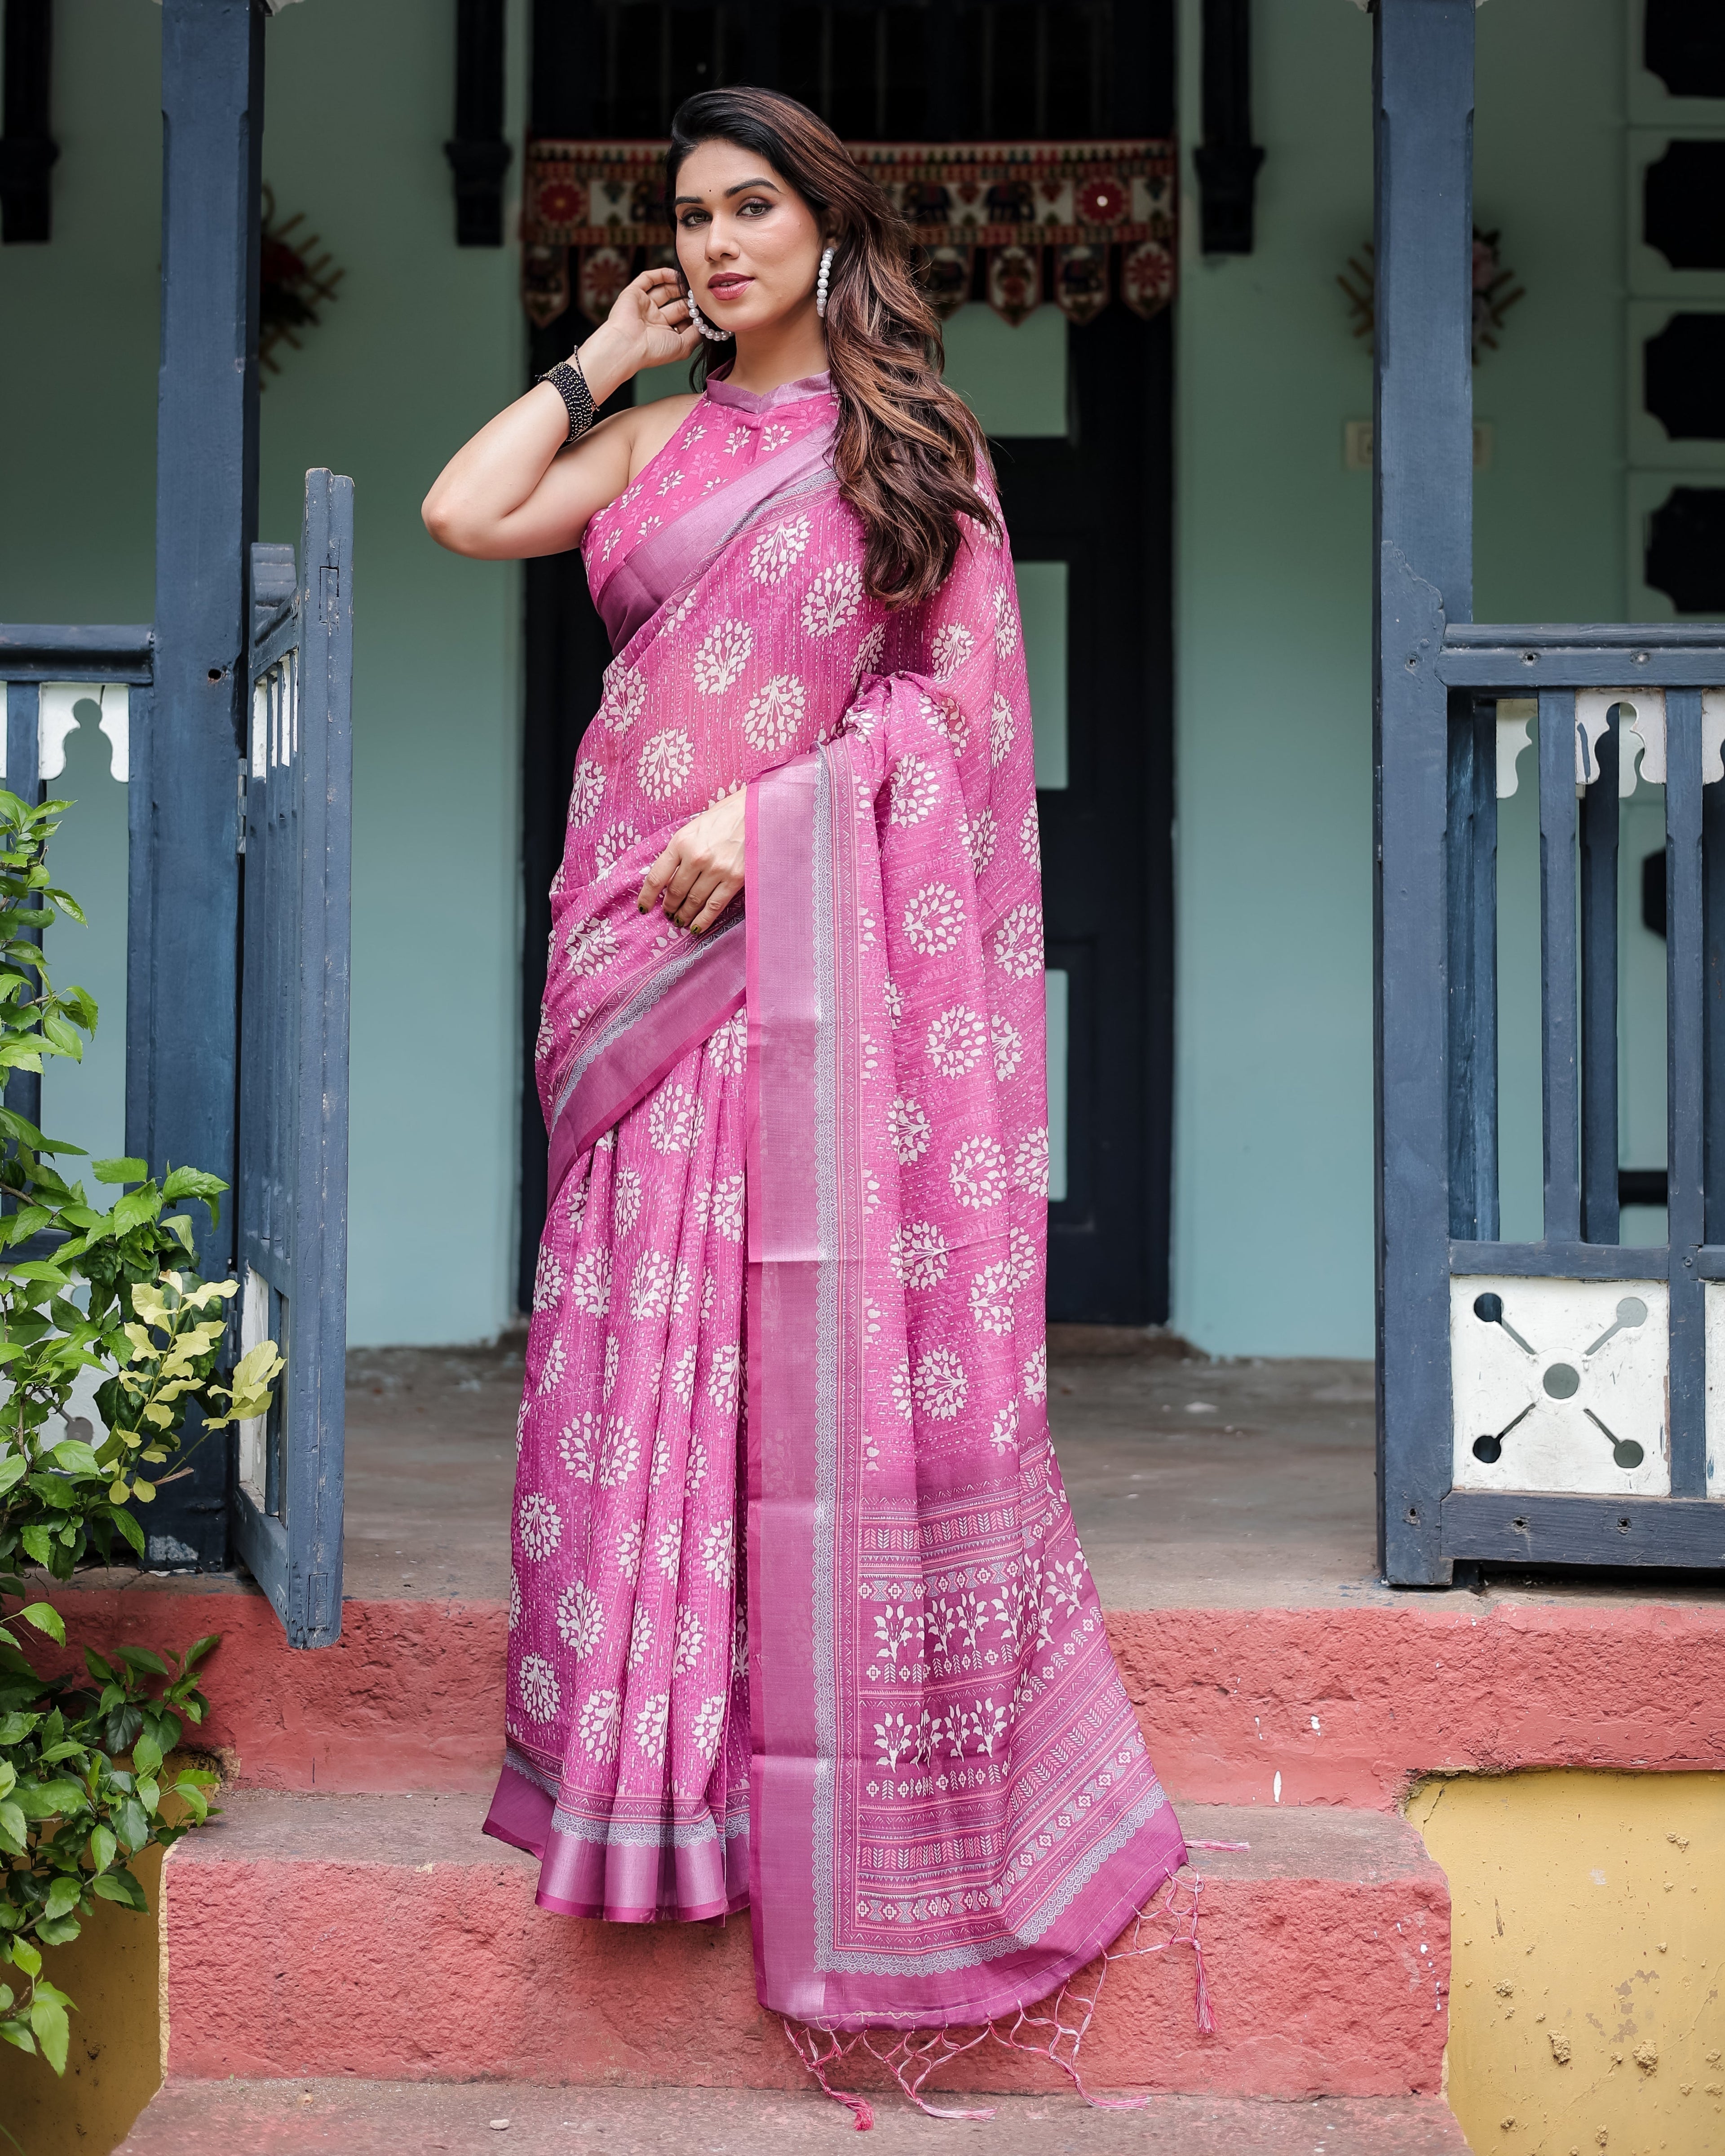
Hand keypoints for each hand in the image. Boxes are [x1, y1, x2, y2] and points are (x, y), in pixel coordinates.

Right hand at [589, 266, 699, 381]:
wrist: (628, 346)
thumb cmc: (654, 351)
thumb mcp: (683, 346)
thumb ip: (696, 334)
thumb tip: (707, 324)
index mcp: (664, 335)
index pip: (683, 320)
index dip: (695, 314)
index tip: (707, 308)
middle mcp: (654, 320)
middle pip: (676, 304)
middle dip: (689, 299)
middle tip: (701, 294)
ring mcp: (643, 306)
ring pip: (664, 290)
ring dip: (678, 285)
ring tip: (691, 282)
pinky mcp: (633, 293)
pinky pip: (648, 279)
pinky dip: (662, 274)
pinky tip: (676, 274)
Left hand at [639, 789, 744, 933]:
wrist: (758, 810)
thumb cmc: (726, 815)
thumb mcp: (694, 826)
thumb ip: (680, 849)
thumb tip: (669, 875)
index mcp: (681, 842)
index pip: (657, 877)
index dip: (647, 896)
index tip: (644, 907)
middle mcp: (696, 857)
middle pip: (675, 892)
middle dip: (669, 906)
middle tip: (668, 913)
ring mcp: (716, 870)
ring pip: (693, 902)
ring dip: (683, 915)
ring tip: (680, 920)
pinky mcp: (734, 879)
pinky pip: (714, 907)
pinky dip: (702, 920)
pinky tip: (695, 927)